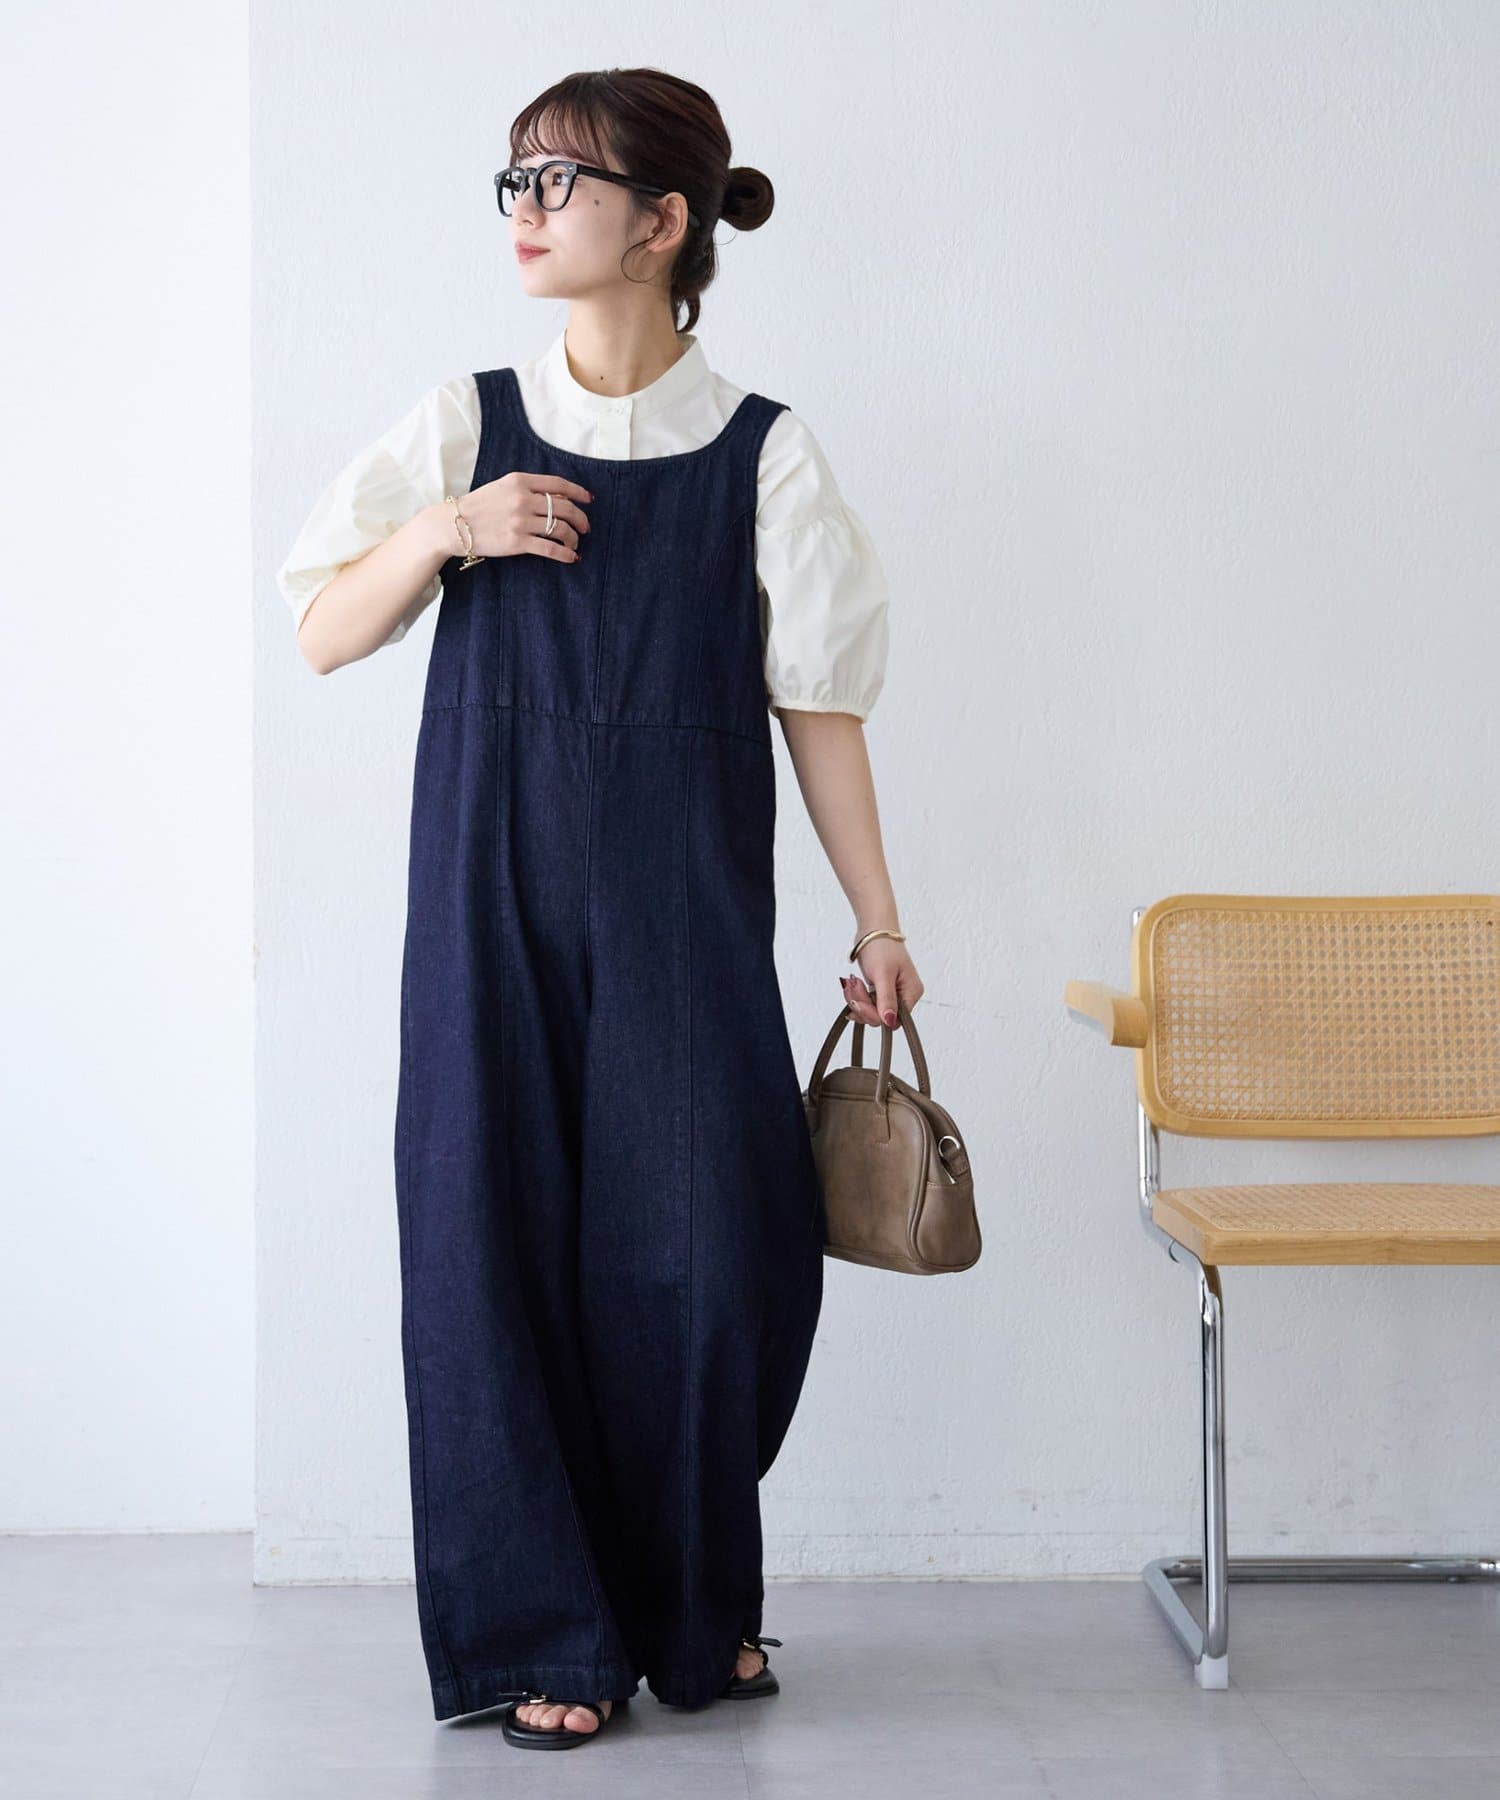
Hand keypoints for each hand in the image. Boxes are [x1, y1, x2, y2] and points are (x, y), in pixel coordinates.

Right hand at [452, 471, 593, 562]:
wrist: (454, 524)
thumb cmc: (480, 505)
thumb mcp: (502, 486)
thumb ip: (528, 489)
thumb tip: (559, 500)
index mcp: (519, 481)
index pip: (558, 484)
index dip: (578, 492)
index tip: (588, 500)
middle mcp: (522, 499)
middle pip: (565, 508)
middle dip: (581, 519)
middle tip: (585, 527)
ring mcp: (520, 521)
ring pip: (561, 529)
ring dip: (574, 538)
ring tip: (574, 544)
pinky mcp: (517, 543)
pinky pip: (551, 549)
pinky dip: (565, 554)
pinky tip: (571, 558)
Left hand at [840, 936, 923, 1030]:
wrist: (873, 930)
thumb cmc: (882, 946)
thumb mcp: (883, 974)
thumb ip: (886, 1000)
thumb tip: (889, 1021)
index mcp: (911, 992)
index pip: (894, 1020)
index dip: (874, 1015)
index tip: (860, 1002)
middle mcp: (904, 995)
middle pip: (880, 1017)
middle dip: (862, 1004)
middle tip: (855, 986)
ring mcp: (891, 993)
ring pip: (870, 1011)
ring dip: (857, 999)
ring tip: (853, 983)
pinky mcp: (880, 990)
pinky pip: (866, 1003)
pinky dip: (856, 996)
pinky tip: (854, 984)